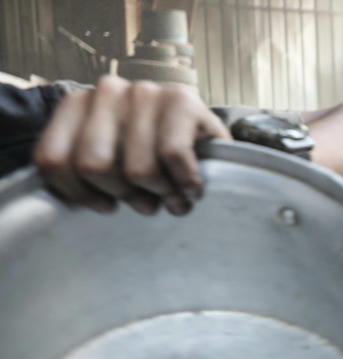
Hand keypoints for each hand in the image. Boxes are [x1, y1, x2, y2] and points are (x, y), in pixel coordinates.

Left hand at [33, 75, 230, 215]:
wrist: (211, 146)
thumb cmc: (156, 161)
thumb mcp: (110, 164)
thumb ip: (80, 171)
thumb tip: (63, 200)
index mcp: (77, 105)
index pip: (52, 160)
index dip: (79, 194)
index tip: (106, 204)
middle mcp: (107, 91)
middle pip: (93, 166)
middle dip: (124, 193)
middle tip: (145, 200)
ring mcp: (145, 92)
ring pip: (138, 168)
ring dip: (161, 192)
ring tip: (172, 195)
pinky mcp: (182, 99)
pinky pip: (173, 155)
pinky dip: (186, 182)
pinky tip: (192, 187)